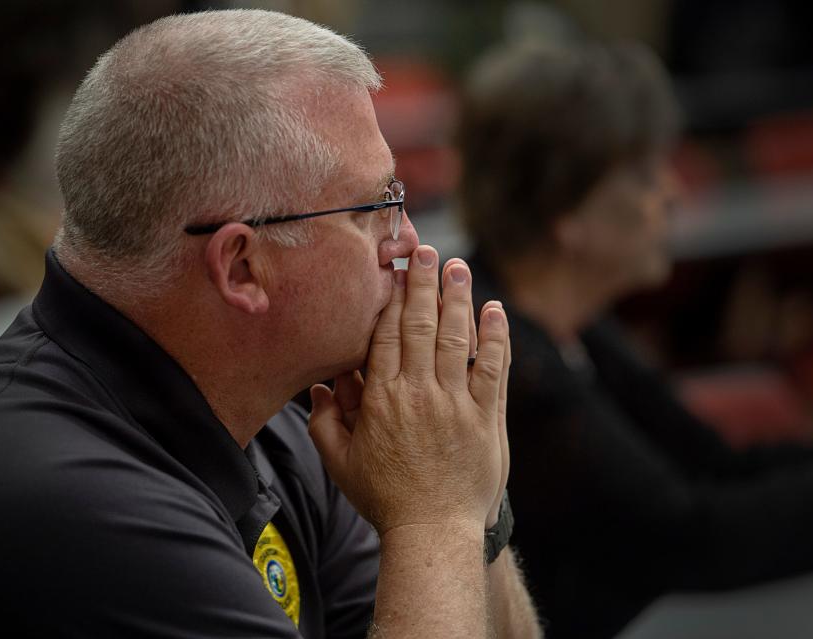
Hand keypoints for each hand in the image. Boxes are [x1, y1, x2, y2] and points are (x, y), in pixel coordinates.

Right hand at [309, 246, 510, 533]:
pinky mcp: (486, 418)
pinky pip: (492, 369)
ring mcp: (456, 404)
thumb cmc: (384, 497)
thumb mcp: (339, 463)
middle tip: (427, 251)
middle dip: (424, 285)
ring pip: (457, 339)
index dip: (391, 299)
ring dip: (458, 299)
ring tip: (458, 268)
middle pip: (421, 326)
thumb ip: (323, 422)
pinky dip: (495, 338)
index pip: (386, 336)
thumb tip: (316, 386)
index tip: (395, 273)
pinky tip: (494, 310)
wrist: (432, 532)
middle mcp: (419, 393)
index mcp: (381, 399)